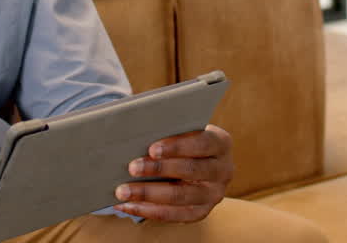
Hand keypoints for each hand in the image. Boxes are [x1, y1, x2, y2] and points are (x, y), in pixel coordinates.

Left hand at [113, 124, 233, 222]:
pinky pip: (174, 215)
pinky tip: (127, 206)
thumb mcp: (185, 130)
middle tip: (132, 167)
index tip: (152, 148)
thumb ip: (170, 130)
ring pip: (180, 197)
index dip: (177, 147)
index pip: (201, 143)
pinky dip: (147, 211)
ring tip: (122, 191)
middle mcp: (223, 170)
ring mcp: (214, 194)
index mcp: (221, 143)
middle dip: (158, 169)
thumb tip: (136, 133)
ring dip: (148, 194)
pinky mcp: (202, 211)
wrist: (200, 160)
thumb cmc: (185, 139)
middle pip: (191, 170)